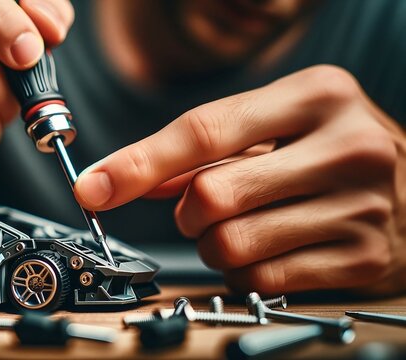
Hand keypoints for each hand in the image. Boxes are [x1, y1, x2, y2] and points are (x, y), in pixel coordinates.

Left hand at [75, 65, 405, 295]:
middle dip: (186, 212)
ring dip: (212, 244)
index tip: (93, 187)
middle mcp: (346, 146)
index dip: (137, 164)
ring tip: (242, 227)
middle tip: (205, 207)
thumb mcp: (275, 130)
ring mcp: (361, 206)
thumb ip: (201, 152)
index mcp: (316, 96)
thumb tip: (122, 177)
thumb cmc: (329, 152)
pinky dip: (242, 271)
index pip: (204, 130)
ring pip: (230, 244)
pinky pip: (261, 278)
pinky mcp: (363, 259)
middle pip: (211, 196)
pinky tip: (266, 250)